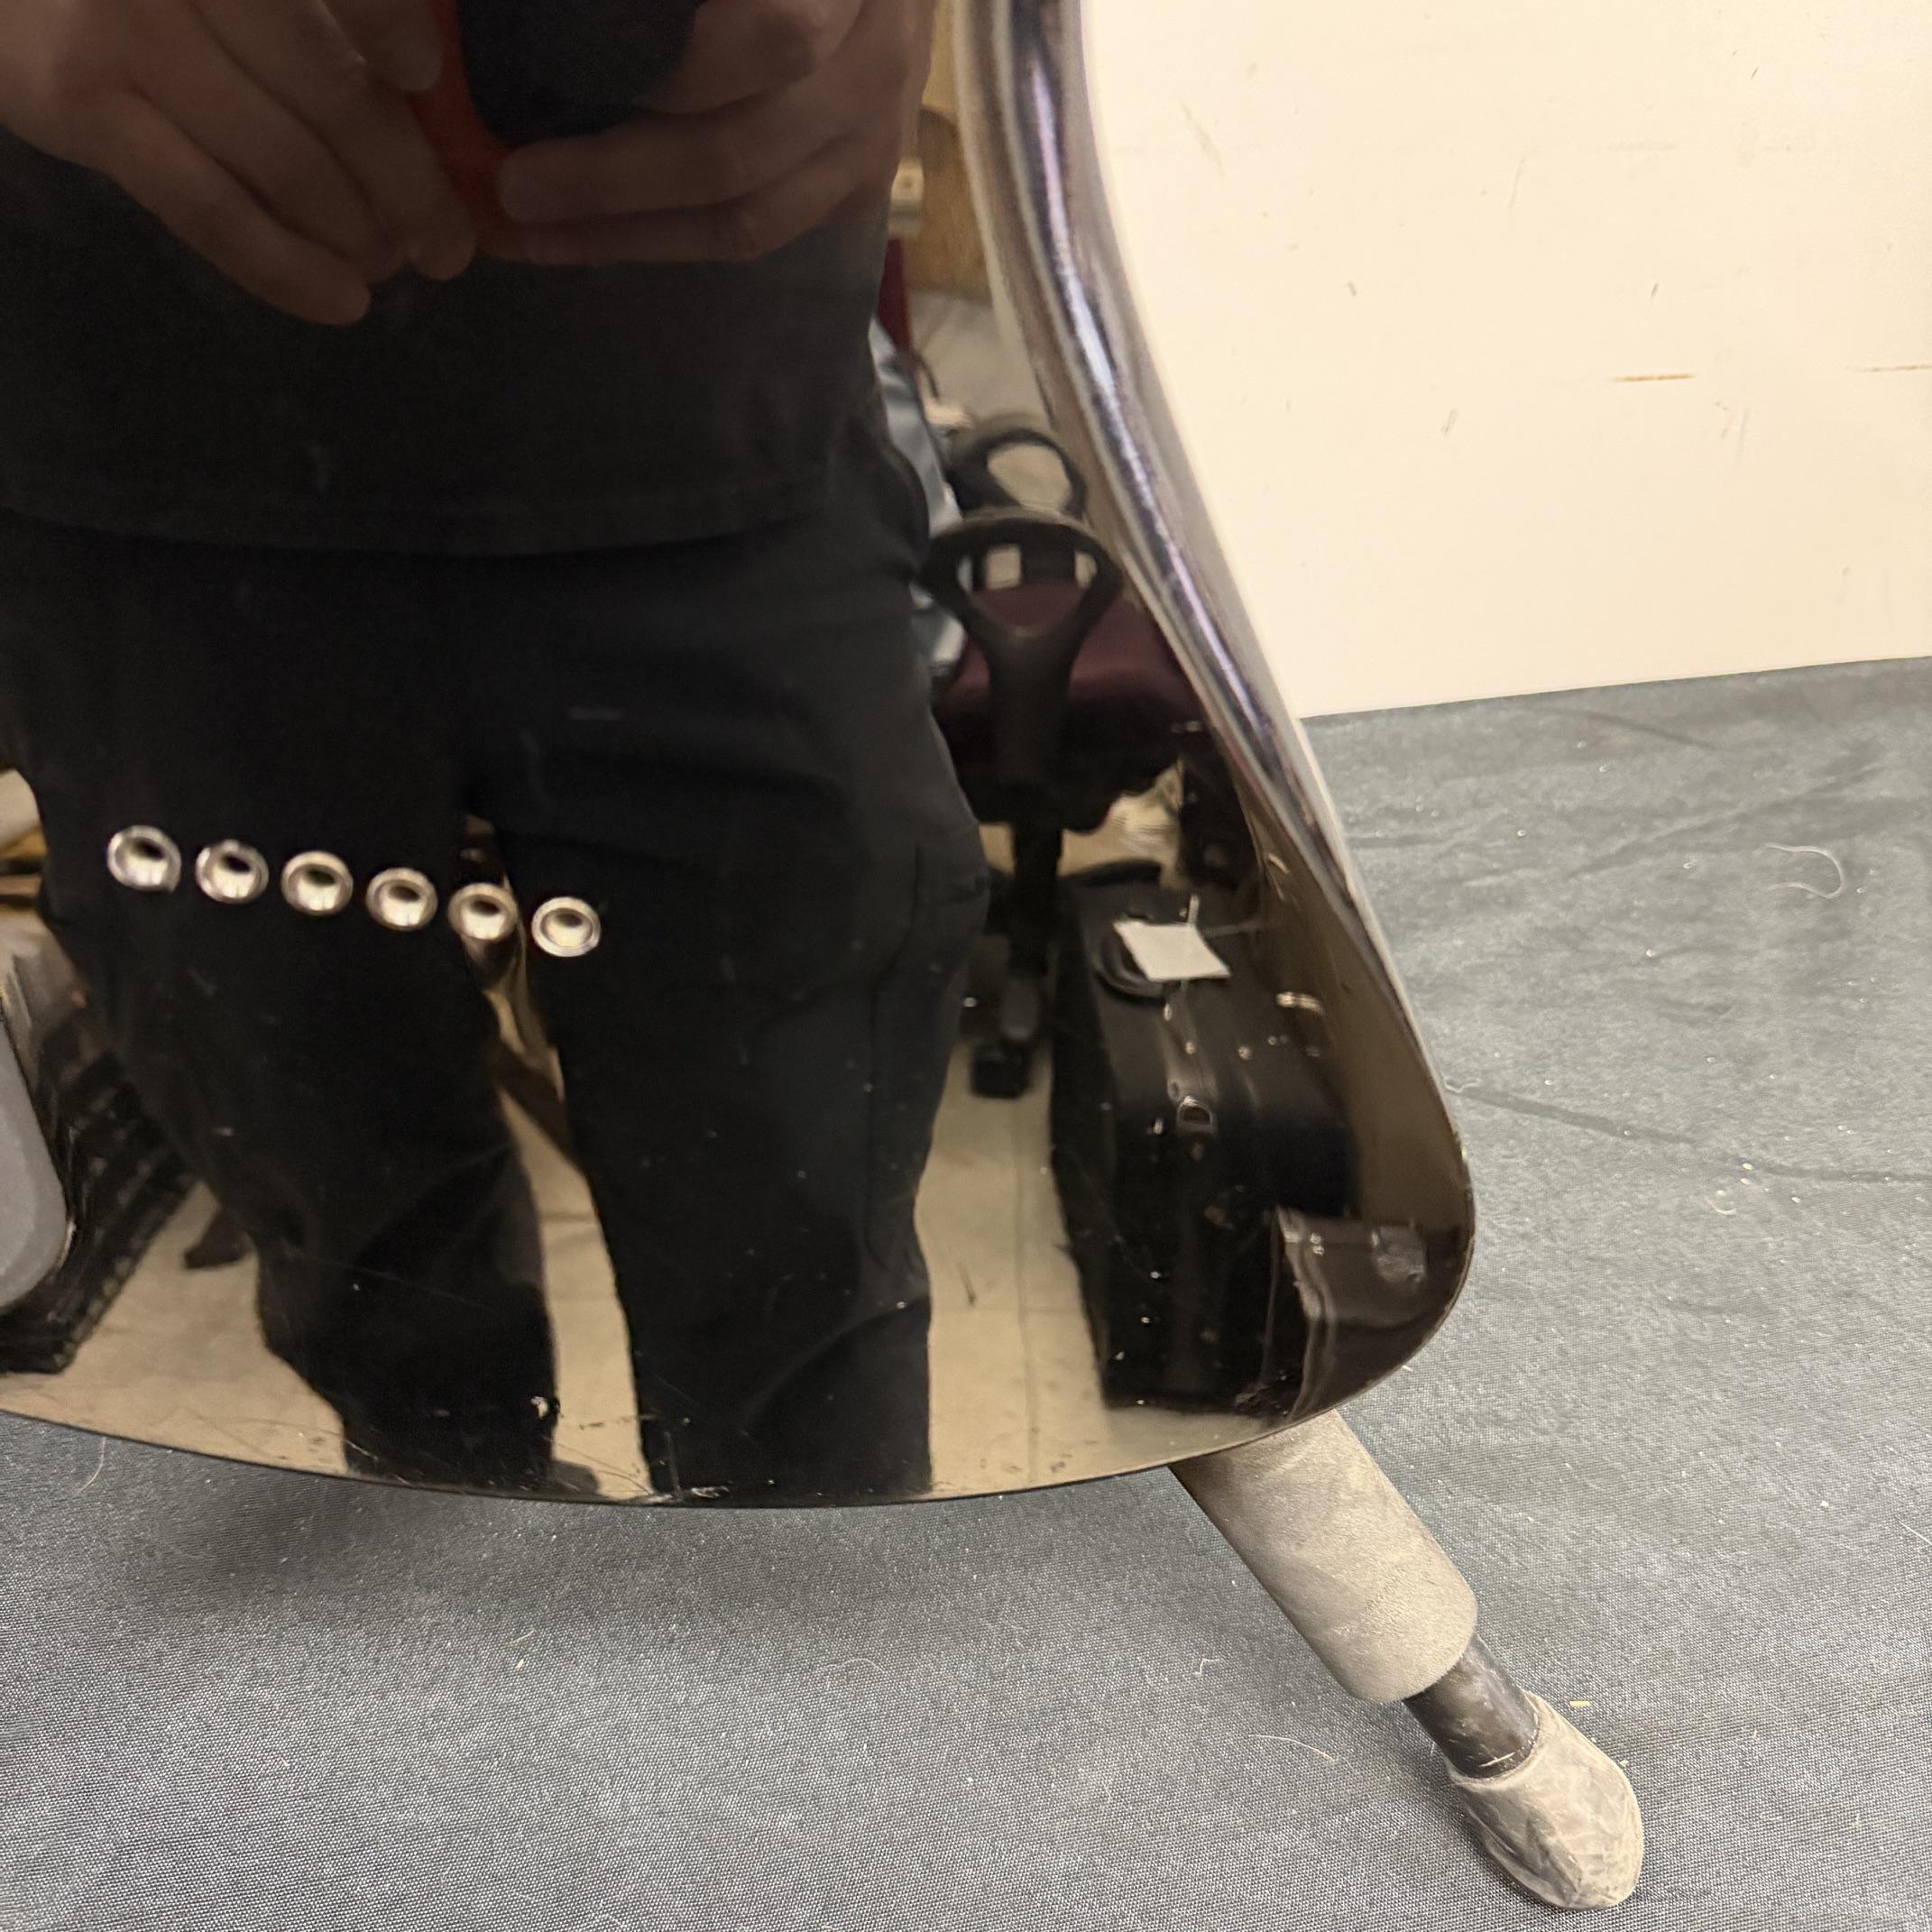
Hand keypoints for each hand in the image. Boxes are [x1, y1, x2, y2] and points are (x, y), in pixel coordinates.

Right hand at [0, 0, 474, 324]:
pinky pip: (209, 205)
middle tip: (448, 246)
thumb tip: (426, 105)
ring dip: (355, 233)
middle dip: (407, 185)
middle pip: (329, 89)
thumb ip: (314, 19)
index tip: (424, 75)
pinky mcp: (84, 103)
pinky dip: (285, 266)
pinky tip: (339, 303)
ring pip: (281, 157)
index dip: (381, 19)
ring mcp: (124, 28)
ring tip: (388, 266)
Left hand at [495, 0, 933, 266]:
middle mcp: (875, 67)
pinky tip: (600, 235)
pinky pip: (763, 234)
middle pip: (741, 150)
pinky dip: (673, 240)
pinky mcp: (864, 187)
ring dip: (633, 234)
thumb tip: (558, 12)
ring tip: (540, 232)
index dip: (674, 73)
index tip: (567, 69)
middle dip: (615, 179)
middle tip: (518, 184)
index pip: (773, 40)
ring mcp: (877, 139)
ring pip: (750, 217)